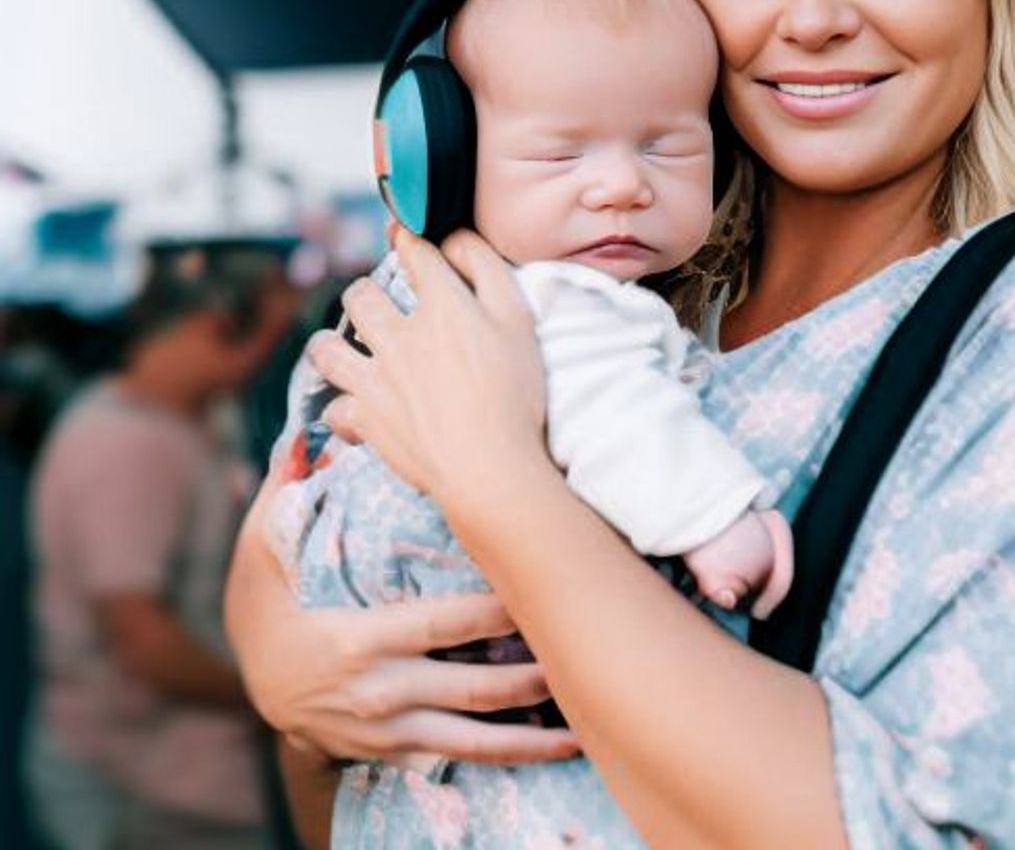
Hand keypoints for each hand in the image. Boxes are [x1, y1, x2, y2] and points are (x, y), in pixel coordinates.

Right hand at [225, 482, 577, 765]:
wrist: (248, 686)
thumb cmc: (262, 606)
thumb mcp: (259, 549)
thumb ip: (284, 495)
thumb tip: (302, 440)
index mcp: (356, 640)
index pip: (440, 624)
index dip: (493, 612)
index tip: (537, 590)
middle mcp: (379, 692)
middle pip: (471, 687)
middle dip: (530, 676)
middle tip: (581, 656)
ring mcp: (387, 729)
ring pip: (470, 739)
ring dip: (530, 737)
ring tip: (582, 726)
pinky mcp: (392, 749)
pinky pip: (455, 758)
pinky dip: (502, 757)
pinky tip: (549, 751)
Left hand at [311, 227, 550, 509]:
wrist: (490, 466)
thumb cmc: (514, 393)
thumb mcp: (518, 319)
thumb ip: (487, 270)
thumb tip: (456, 240)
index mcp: (441, 305)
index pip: (414, 253)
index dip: (408, 237)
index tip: (403, 235)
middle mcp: (399, 335)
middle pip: (361, 296)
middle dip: (366, 291)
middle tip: (377, 302)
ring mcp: (376, 379)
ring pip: (328, 348)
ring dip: (330, 343)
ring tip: (340, 346)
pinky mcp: (366, 420)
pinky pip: (335, 409)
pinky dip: (342, 408)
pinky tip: (354, 409)